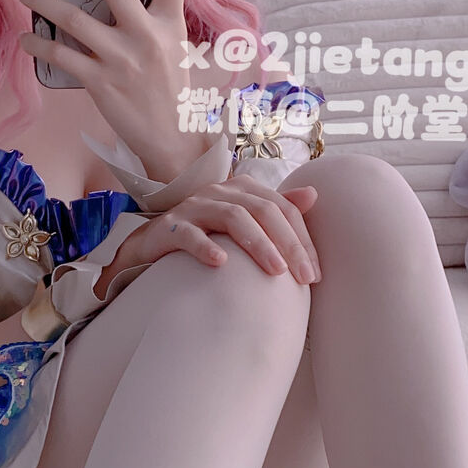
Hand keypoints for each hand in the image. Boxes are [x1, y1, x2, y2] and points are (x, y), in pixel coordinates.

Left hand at [7, 0, 210, 177]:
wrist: (173, 142)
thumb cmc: (170, 92)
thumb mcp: (173, 48)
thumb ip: (151, 18)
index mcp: (169, 21)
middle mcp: (147, 35)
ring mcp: (123, 59)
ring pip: (73, 17)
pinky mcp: (101, 83)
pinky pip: (62, 56)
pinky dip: (38, 45)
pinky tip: (23, 37)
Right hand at [109, 173, 322, 285]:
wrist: (152, 243)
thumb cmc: (205, 234)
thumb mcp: (243, 222)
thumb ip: (276, 210)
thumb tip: (313, 195)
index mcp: (242, 190)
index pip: (282, 208)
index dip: (302, 239)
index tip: (314, 274)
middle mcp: (220, 192)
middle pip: (263, 211)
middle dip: (288, 244)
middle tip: (303, 278)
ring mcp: (194, 207)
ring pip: (233, 217)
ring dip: (258, 244)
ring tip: (275, 271)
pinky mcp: (169, 226)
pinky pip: (189, 234)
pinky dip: (206, 246)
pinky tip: (221, 263)